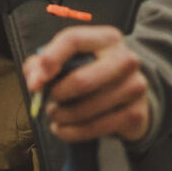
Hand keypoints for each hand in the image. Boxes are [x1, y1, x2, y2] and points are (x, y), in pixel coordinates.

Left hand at [21, 25, 151, 143]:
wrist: (128, 96)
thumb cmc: (88, 71)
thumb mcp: (66, 60)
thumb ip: (42, 64)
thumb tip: (35, 82)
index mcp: (107, 38)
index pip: (73, 40)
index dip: (50, 60)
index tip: (35, 81)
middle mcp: (126, 59)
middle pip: (81, 80)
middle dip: (57, 95)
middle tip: (48, 101)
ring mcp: (135, 87)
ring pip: (87, 108)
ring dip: (62, 116)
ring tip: (55, 115)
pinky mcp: (136, 114)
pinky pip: (97, 127)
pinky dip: (73, 132)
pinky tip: (63, 129)